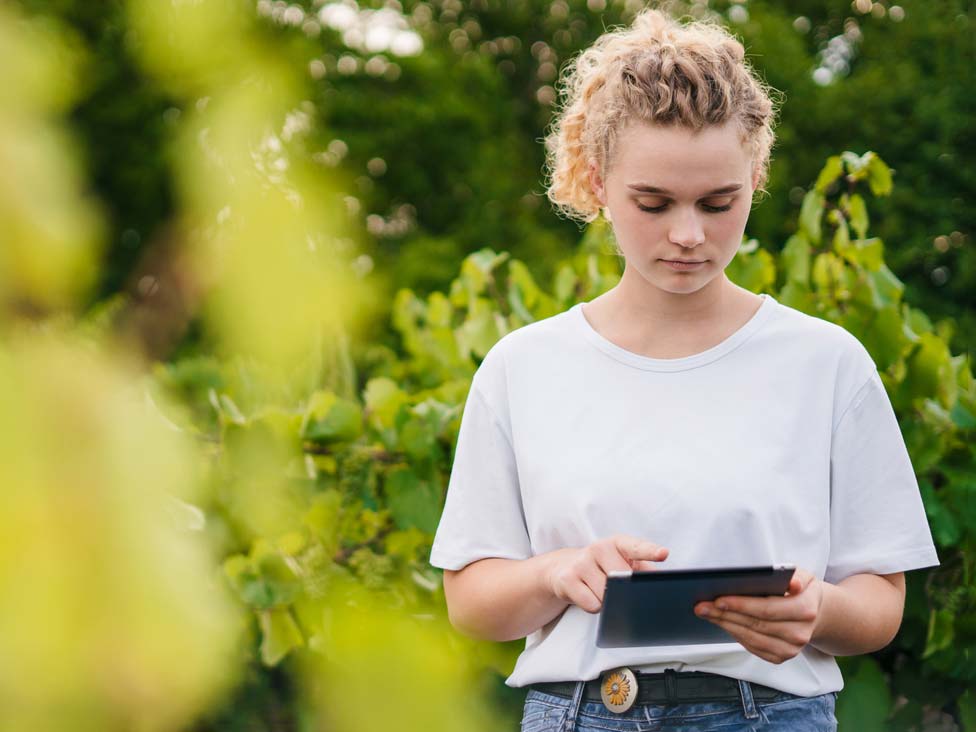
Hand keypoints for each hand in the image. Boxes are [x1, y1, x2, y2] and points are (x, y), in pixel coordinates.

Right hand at [545, 534, 668, 613]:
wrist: (564, 567)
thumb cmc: (603, 567)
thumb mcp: (624, 563)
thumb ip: (644, 572)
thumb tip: (659, 585)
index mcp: (618, 543)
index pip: (637, 547)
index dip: (651, 551)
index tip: (663, 554)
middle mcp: (599, 548)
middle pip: (623, 580)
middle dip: (624, 590)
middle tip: (616, 586)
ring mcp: (582, 562)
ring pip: (607, 596)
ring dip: (607, 600)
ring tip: (598, 589)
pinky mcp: (567, 578)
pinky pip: (592, 605)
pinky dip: (594, 606)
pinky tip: (587, 595)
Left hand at [694, 567, 824, 663]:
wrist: (814, 612)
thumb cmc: (801, 590)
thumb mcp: (802, 576)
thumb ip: (795, 577)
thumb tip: (793, 583)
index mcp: (805, 609)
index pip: (767, 609)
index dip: (741, 605)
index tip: (718, 599)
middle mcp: (800, 633)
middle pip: (755, 624)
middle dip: (725, 614)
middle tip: (702, 606)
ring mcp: (791, 648)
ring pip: (751, 637)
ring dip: (725, 625)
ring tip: (706, 612)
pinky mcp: (781, 656)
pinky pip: (753, 647)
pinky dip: (734, 634)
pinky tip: (721, 622)